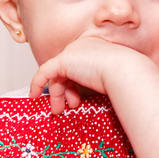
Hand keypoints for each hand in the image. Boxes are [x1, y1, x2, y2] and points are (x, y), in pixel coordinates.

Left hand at [28, 36, 155, 114]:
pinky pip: (44, 72)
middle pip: (66, 70)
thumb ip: (97, 80)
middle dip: (63, 92)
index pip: (77, 66)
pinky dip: (37, 83)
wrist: (124, 70)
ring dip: (56, 95)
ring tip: (58, 111)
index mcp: (94, 47)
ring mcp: (72, 51)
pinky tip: (34, 95)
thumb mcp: (109, 76)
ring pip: (57, 74)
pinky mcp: (63, 60)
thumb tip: (95, 93)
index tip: (74, 100)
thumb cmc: (124, 76)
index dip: (73, 84)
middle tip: (63, 109)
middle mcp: (82, 46)